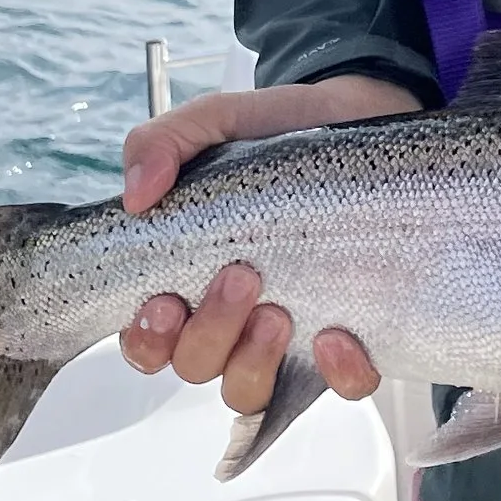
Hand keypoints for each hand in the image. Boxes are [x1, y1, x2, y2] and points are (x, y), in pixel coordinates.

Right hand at [116, 75, 418, 414]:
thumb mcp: (218, 121)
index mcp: (191, 276)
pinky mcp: (353, 337)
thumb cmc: (282, 130)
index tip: (164, 301)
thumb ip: (165, 143)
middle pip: (194, 364)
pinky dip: (339, 375)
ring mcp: (291, 333)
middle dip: (209, 331)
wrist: (364, 112)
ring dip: (253, 361)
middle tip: (240, 276)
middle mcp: (233, 317)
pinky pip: (344, 386)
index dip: (146, 337)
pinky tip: (335, 338)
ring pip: (249, 388)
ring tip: (278, 313)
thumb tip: (136, 195)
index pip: (149, 338)